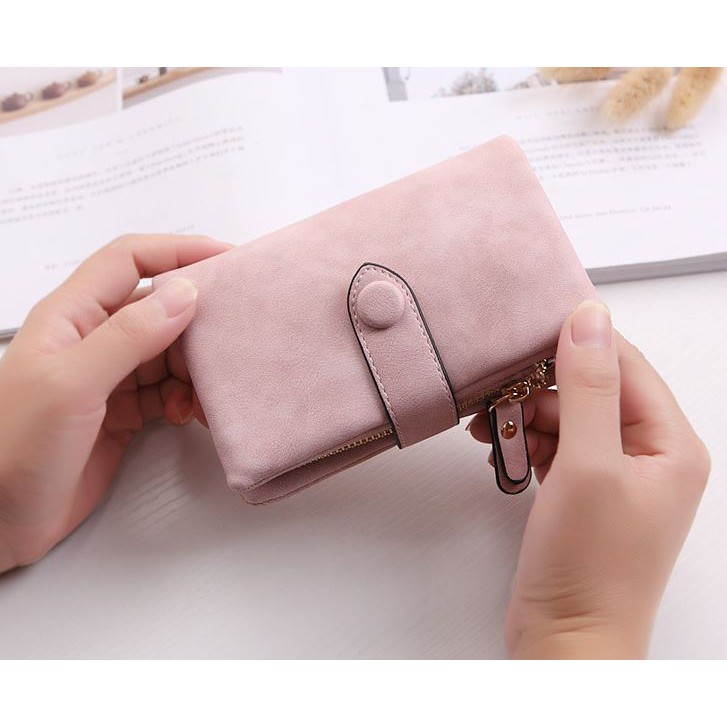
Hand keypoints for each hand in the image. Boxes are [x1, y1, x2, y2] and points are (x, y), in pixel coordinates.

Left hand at [0, 234, 229, 572]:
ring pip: (169, 353)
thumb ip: (130, 336)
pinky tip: (187, 415)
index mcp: (71, 316)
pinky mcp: (124, 413)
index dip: (178, 250)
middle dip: (197, 321)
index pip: (129, 260)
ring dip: (195, 368)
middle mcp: (93, 339)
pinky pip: (168, 391)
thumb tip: (187, 292)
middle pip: (159, 308)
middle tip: (230, 340)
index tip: (227, 258)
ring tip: (207, 391)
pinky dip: (185, 399)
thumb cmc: (17, 448)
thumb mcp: (72, 385)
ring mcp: (109, 377)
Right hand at [468, 301, 709, 657]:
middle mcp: (650, 457)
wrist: (566, 643)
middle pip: (592, 391)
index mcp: (672, 445)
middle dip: (542, 392)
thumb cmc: (589, 569)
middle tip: (501, 400)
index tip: (529, 335)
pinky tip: (502, 453)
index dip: (577, 346)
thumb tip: (589, 319)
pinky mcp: (585, 494)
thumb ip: (590, 388)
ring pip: (568, 418)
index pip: (626, 366)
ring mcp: (617, 477)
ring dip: (528, 418)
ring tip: (493, 434)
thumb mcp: (589, 465)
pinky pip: (556, 447)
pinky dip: (527, 444)